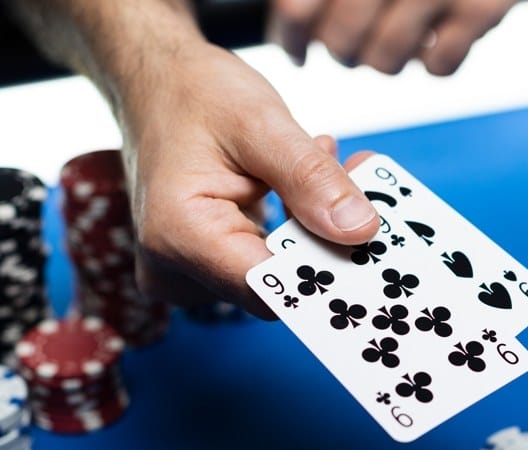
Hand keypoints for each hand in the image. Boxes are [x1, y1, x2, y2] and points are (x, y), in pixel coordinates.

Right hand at [120, 43, 379, 317]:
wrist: (154, 82)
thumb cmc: (193, 94)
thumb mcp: (261, 123)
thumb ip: (311, 179)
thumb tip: (361, 231)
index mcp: (179, 238)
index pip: (273, 290)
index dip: (328, 270)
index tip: (373, 235)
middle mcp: (176, 271)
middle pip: (281, 284)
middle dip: (328, 237)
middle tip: (358, 174)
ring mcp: (188, 274)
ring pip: (281, 272)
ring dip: (314, 224)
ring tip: (325, 160)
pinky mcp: (206, 266)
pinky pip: (267, 261)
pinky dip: (296, 225)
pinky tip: (303, 180)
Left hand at [269, 0, 515, 74]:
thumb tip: (290, 31)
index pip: (297, 10)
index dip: (290, 38)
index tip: (297, 51)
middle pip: (341, 43)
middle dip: (345, 52)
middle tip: (356, 42)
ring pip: (386, 61)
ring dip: (388, 59)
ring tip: (400, 37)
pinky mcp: (481, 8)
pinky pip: (441, 66)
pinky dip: (436, 63)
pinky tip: (436, 40)